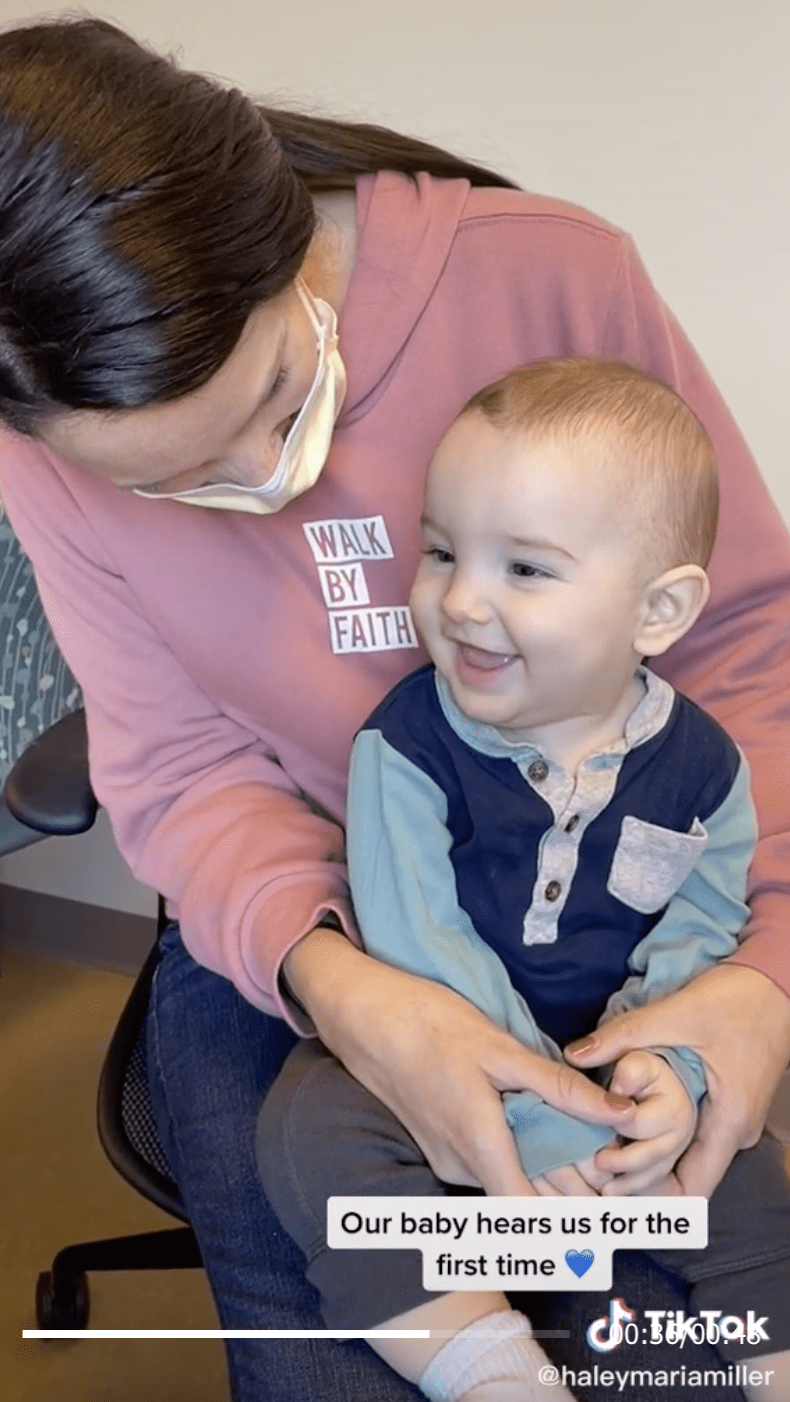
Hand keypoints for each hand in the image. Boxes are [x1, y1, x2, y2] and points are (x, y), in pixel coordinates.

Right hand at [284, 928, 636, 1196]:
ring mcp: (445, 1158)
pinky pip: (487, 1165)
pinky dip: (519, 1158)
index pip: (533, 1216)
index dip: (575, 1216)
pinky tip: (544, 1135)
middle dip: (571, 1195)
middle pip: (525, 1200)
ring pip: (506, 1181)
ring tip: (591, 1154)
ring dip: (547, 1176)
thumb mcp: (502, 1050)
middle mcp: (460, 1165)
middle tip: (614, 1172)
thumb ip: (560, 1088)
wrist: (365, 1016)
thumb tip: (620, 1114)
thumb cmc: (431, 1025)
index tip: (611, 1200)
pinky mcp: (438, 1145)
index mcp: (479, 1145)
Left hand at [565, 964, 789, 1195]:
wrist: (776, 977)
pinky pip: (694, 1132)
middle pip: (686, 1177)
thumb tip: (575, 1054)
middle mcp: (736, 1130)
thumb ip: (625, 1036)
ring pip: (688, 1155)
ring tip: (603, 1153)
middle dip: (641, 1181)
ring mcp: (733, 1116)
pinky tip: (628, 1124)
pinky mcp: (727, 1099)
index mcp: (730, 1123)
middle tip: (594, 1174)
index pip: (693, 1191)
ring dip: (650, 1157)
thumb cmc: (737, 999)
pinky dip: (663, 1135)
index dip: (650, 1200)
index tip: (611, 1193)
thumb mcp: (677, 1014)